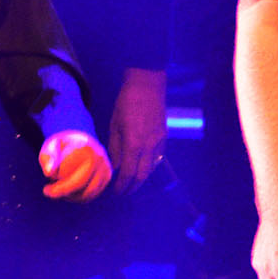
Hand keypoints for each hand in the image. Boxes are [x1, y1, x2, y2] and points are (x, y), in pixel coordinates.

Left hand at [38, 130, 111, 201]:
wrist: (79, 140)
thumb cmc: (60, 146)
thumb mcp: (49, 148)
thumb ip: (47, 159)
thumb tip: (48, 173)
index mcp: (84, 148)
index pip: (69, 173)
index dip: (58, 185)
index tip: (46, 190)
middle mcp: (98, 158)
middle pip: (80, 184)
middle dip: (63, 192)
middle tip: (49, 193)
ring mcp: (105, 168)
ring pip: (88, 193)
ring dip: (71, 197)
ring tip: (59, 192)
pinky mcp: (107, 176)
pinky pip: (93, 193)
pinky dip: (80, 197)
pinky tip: (68, 193)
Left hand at [107, 70, 167, 193]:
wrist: (148, 87)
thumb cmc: (126, 104)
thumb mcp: (114, 125)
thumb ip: (115, 148)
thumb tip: (114, 166)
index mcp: (134, 144)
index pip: (129, 173)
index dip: (122, 185)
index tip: (116, 191)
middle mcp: (149, 147)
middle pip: (143, 175)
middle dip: (133, 186)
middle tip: (124, 192)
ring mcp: (159, 142)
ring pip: (151, 168)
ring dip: (141, 178)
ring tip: (131, 182)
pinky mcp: (164, 138)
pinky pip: (157, 158)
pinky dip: (149, 166)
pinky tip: (141, 166)